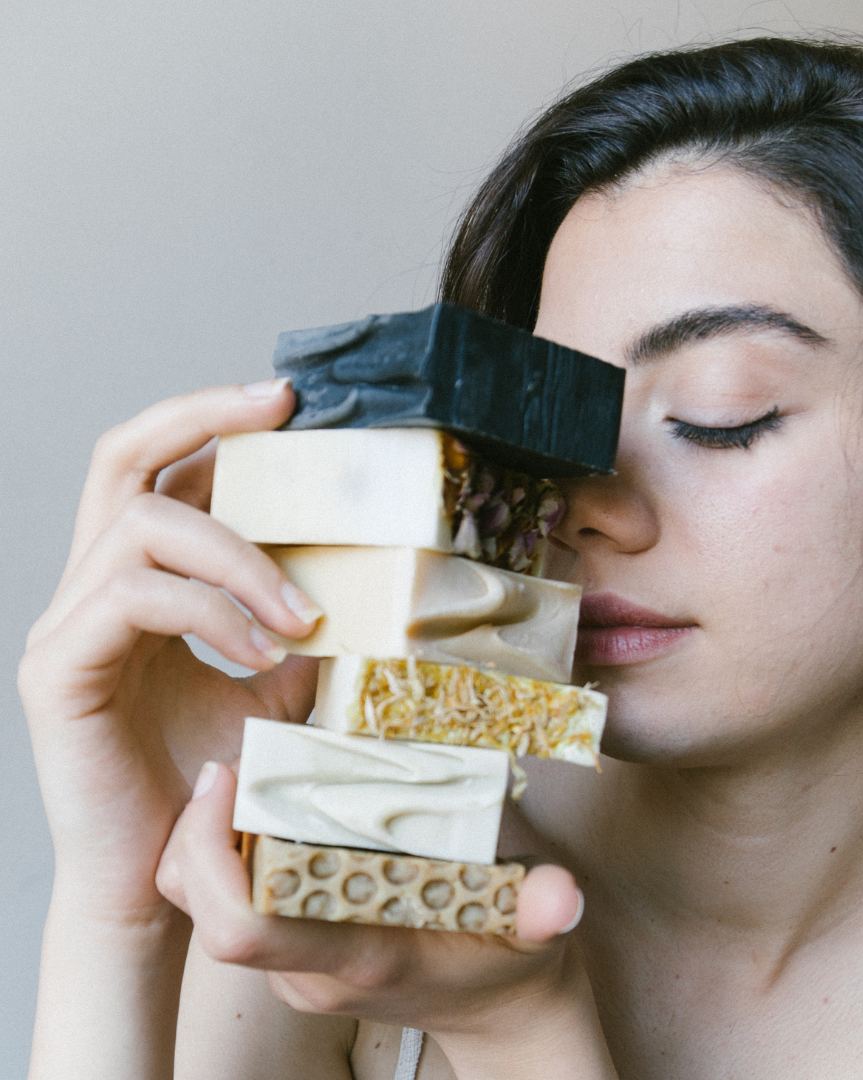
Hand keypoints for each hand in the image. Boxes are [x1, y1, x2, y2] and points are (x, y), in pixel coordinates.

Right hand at [18, 380, 321, 923]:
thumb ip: (292, 624)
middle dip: (200, 416)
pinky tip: (265, 647)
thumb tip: (365, 581)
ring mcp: (67, 622)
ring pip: (144, 524)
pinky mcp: (59, 667)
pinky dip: (214, 611)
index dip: (214, 426)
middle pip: (121, 458)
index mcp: (138, 579)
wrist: (161, 866)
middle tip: (278, 405)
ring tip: (304, 612)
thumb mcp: (270, 682)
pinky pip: (137, 596)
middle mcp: (92, 586)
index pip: (160, 472)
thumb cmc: (210, 773)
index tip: (285, 403)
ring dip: (241, 556)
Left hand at [158, 763, 615, 1078]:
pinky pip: (232, 900)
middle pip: (201, 905)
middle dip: (198, 827)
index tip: (228, 778)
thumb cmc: (509, 964)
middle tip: (235, 758)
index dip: (210, 854)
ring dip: (209, 835)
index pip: (241, 928)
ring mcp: (298, 965)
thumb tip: (563, 895)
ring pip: (205, 903)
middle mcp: (309, 968)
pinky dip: (233, 849)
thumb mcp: (535, 928)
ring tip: (248, 772)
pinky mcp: (299, 950)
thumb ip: (544, 909)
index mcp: (356, 954)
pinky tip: (270, 802)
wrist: (502, 1014)